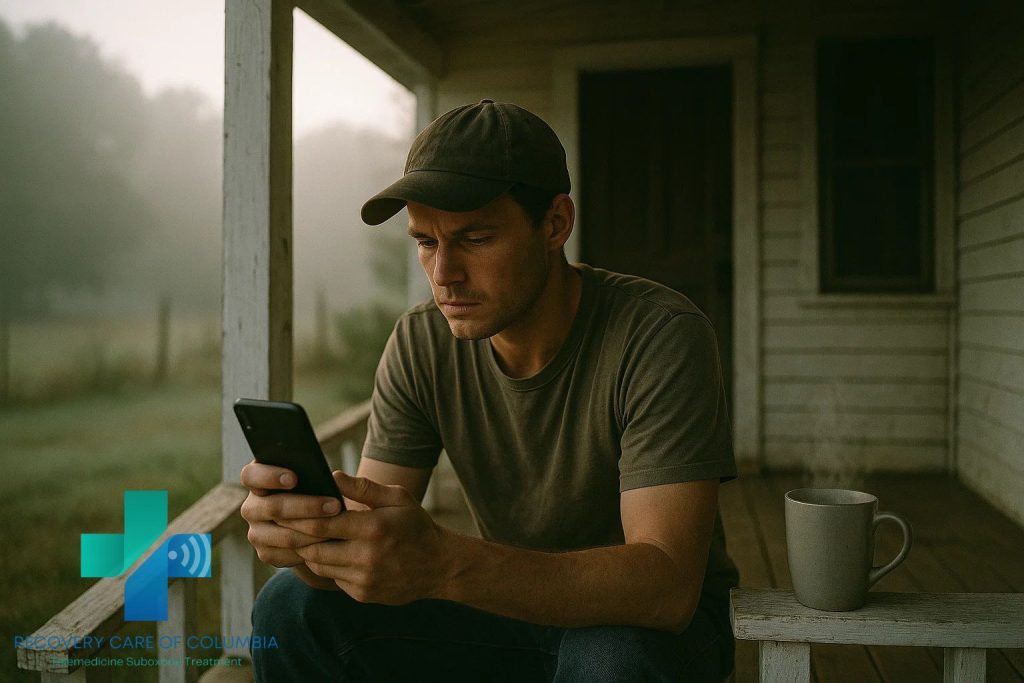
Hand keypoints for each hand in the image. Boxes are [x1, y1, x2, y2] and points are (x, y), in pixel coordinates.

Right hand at [239, 460, 343, 567]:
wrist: (314, 521)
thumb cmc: (314, 488)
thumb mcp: (312, 476)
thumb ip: (314, 471)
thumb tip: (333, 476)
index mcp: (256, 480)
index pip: (251, 476)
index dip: (270, 476)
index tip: (294, 478)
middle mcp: (251, 506)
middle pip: (273, 507)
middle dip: (306, 507)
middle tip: (335, 505)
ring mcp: (256, 532)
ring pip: (284, 535)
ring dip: (313, 532)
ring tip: (338, 526)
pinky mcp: (265, 552)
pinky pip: (287, 554)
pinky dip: (310, 549)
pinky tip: (328, 542)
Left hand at [279, 471, 451, 604]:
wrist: (439, 566)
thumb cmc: (416, 526)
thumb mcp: (397, 498)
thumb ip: (363, 487)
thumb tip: (331, 475)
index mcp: (374, 528)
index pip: (321, 524)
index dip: (297, 516)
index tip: (283, 508)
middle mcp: (366, 557)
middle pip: (314, 548)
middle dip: (296, 536)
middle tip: (283, 524)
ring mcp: (363, 579)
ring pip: (319, 566)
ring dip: (308, 551)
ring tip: (302, 536)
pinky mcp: (362, 594)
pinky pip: (333, 579)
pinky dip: (326, 566)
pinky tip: (326, 553)